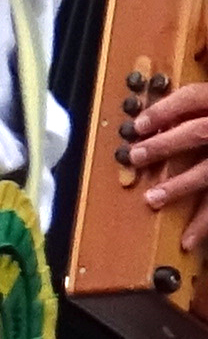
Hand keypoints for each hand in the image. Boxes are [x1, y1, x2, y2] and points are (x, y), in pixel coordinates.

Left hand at [134, 76, 207, 212]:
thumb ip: (195, 107)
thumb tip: (151, 121)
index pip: (195, 98)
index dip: (165, 110)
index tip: (138, 125)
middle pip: (200, 132)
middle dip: (166, 145)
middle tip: (136, 156)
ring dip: (182, 185)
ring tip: (152, 198)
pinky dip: (205, 223)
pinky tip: (189, 240)